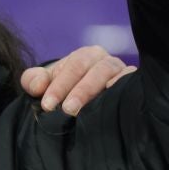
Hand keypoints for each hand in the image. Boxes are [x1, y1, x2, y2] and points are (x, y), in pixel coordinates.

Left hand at [19, 45, 133, 114]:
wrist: (85, 101)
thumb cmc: (63, 90)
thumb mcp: (44, 85)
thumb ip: (33, 81)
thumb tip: (39, 85)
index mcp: (85, 56)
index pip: (73, 66)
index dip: (59, 86)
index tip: (47, 105)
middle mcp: (106, 61)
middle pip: (95, 71)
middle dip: (80, 91)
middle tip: (67, 110)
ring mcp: (123, 73)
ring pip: (115, 79)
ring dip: (99, 95)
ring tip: (84, 113)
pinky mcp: (135, 87)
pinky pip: (132, 88)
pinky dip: (123, 95)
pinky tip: (112, 109)